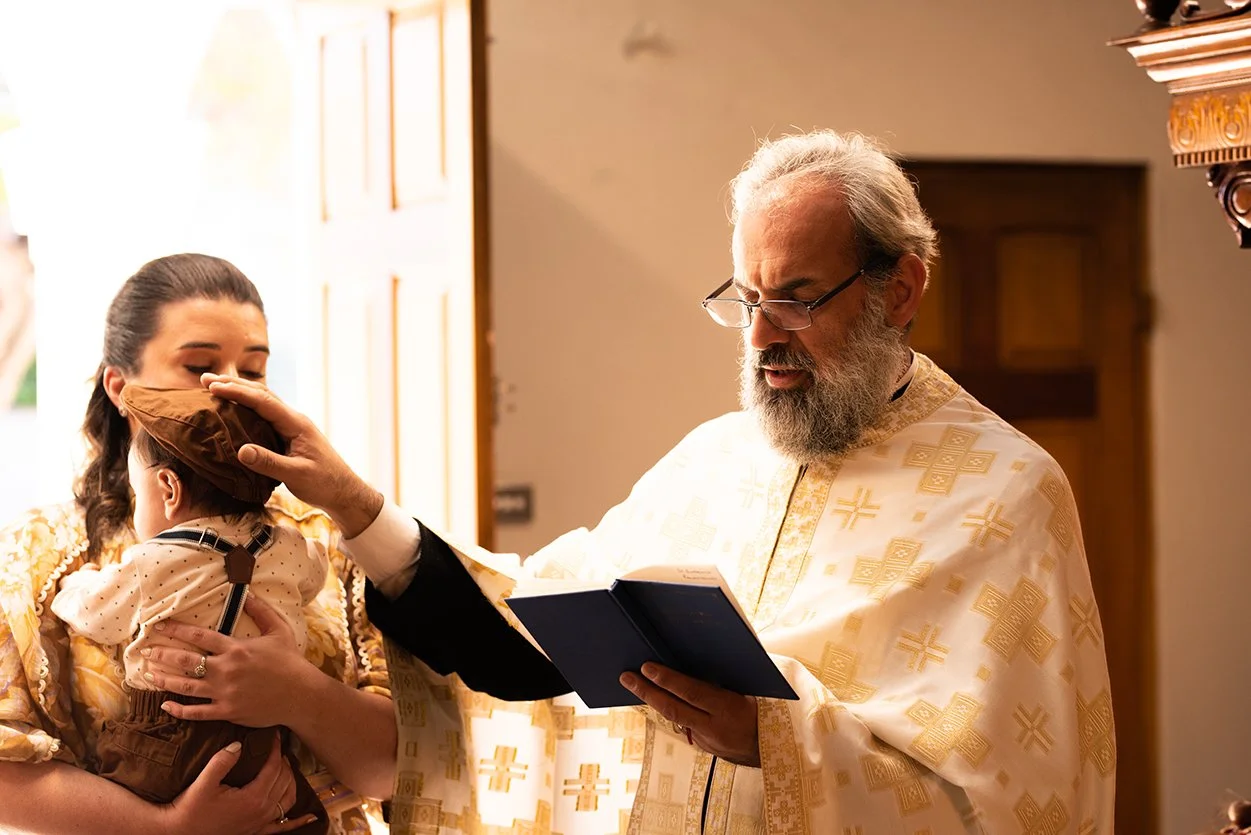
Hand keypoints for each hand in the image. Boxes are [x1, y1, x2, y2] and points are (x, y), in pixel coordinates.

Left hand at [143, 597, 314, 727]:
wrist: (301, 694)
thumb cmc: (291, 660)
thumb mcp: (279, 630)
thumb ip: (261, 611)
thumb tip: (247, 594)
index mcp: (236, 649)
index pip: (199, 636)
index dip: (177, 630)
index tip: (159, 627)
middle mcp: (226, 670)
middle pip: (186, 662)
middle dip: (162, 655)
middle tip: (145, 652)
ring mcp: (224, 692)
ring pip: (186, 687)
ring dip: (164, 681)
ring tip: (148, 675)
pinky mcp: (226, 711)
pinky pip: (196, 713)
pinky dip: (179, 710)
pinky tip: (165, 706)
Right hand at [162, 736, 315, 833]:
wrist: (178, 833)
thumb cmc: (189, 808)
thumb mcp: (203, 782)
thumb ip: (222, 761)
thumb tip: (239, 744)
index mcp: (253, 798)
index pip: (274, 767)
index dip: (275, 749)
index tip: (274, 735)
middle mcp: (262, 811)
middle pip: (284, 779)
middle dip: (283, 760)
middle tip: (276, 747)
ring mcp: (260, 823)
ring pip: (288, 798)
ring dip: (290, 780)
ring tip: (284, 765)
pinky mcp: (255, 831)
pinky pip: (281, 827)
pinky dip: (297, 821)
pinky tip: (309, 818)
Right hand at [201, 373, 382, 537]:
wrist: (344, 492)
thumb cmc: (324, 484)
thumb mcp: (297, 475)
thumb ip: (269, 463)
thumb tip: (240, 450)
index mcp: (296, 424)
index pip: (264, 402)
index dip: (238, 392)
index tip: (213, 387)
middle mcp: (294, 420)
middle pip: (261, 395)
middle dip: (233, 385)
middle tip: (204, 379)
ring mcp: (291, 427)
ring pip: (262, 403)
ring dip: (239, 393)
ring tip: (213, 387)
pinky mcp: (288, 436)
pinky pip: (264, 416)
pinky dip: (246, 408)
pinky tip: (233, 410)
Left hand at [620, 662, 760, 766]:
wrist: (774, 747)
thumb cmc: (763, 707)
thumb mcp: (749, 690)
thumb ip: (724, 681)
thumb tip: (692, 659)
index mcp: (730, 709)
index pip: (692, 693)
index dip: (668, 680)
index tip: (646, 667)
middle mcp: (716, 728)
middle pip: (674, 709)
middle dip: (647, 691)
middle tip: (626, 676)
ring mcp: (709, 741)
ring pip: (674, 719)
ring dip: (651, 700)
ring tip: (631, 684)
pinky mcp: (705, 747)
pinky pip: (682, 725)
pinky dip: (667, 710)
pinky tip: (652, 697)